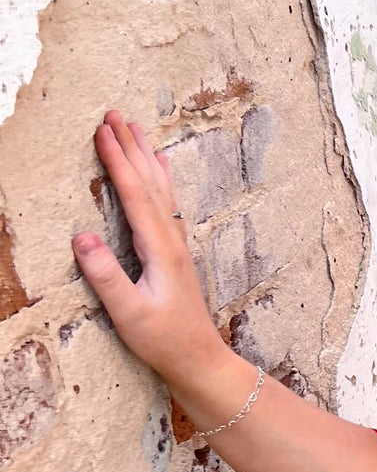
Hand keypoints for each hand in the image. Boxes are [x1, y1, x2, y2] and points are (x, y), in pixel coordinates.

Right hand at [72, 112, 227, 387]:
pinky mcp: (175, 251)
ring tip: (134, 126)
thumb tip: (81, 238)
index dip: (117, 161)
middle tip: (113, 112)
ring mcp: (177, 243)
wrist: (200, 359)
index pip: (135, 194)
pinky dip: (161, 177)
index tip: (101, 131)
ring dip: (145, 156)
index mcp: (159, 248)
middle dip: (130, 146)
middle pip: (150, 182)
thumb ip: (106, 277)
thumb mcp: (129, 314)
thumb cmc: (164, 341)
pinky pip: (167, 202)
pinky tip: (161, 166)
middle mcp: (172, 239)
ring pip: (161, 188)